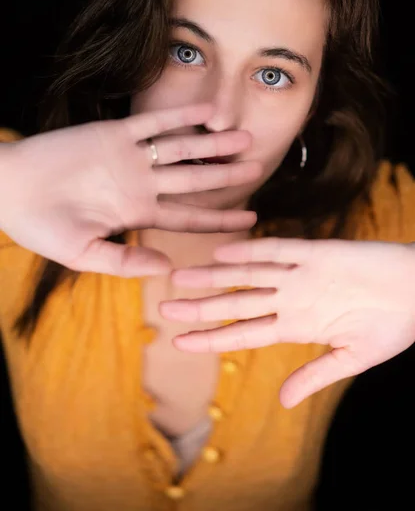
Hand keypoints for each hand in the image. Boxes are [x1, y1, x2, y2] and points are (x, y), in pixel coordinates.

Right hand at [1, 104, 260, 275]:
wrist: (9, 189)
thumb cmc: (41, 227)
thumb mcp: (83, 254)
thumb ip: (124, 261)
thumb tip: (166, 267)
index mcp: (137, 214)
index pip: (189, 218)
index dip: (220, 218)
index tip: (251, 217)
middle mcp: (141, 185)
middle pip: (194, 180)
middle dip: (226, 174)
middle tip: (259, 166)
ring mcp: (130, 158)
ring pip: (181, 149)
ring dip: (211, 143)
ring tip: (244, 136)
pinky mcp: (113, 134)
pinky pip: (153, 123)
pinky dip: (179, 117)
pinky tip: (207, 113)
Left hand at [161, 238, 414, 407]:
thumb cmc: (393, 325)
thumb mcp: (353, 358)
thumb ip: (315, 375)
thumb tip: (282, 402)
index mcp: (296, 325)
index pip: (243, 333)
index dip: (210, 338)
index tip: (178, 342)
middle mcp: (290, 298)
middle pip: (235, 302)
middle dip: (199, 306)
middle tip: (163, 307)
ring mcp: (301, 274)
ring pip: (247, 274)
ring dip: (213, 276)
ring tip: (180, 277)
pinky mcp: (317, 251)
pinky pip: (279, 250)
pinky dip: (252, 251)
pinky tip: (223, 253)